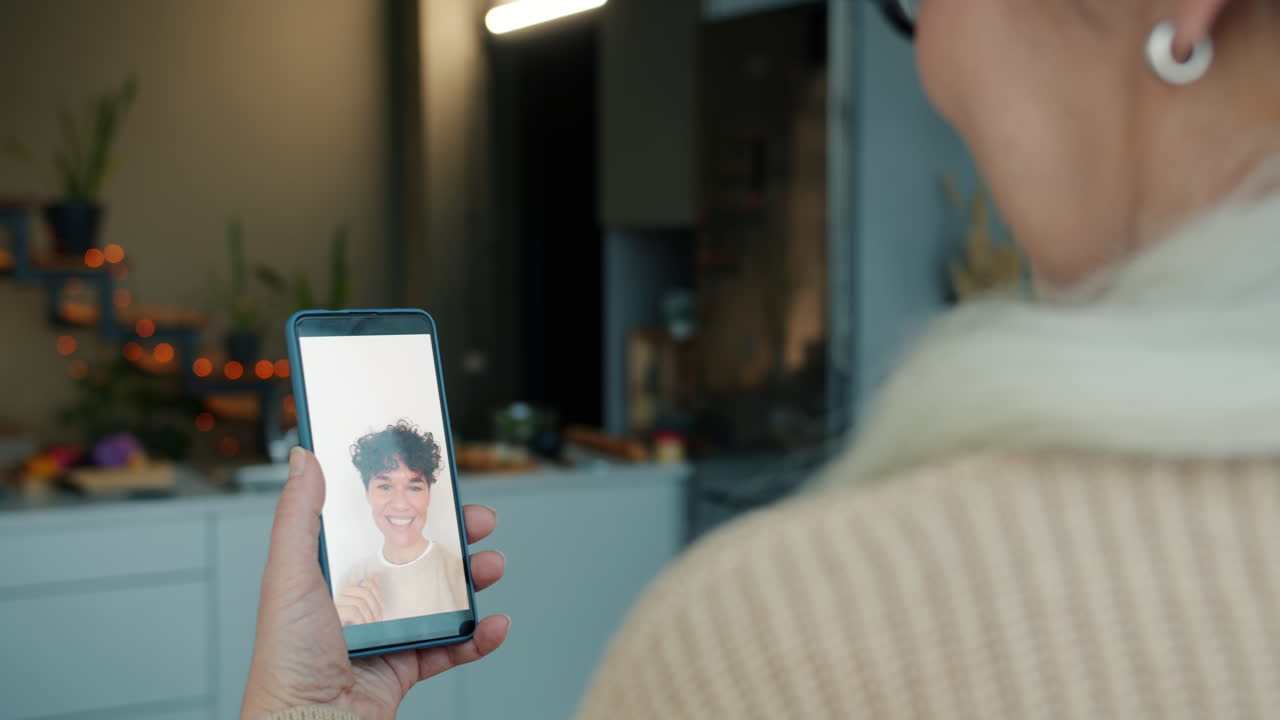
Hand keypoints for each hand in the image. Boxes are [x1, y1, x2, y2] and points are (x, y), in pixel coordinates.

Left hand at [241, 448, 508, 719]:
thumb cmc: (287, 660)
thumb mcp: (290, 575)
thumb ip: (299, 516)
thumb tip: (304, 458)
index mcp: (330, 576)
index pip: (375, 528)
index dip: (408, 505)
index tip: (436, 485)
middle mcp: (359, 602)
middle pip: (416, 559)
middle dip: (454, 538)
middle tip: (479, 521)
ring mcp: (385, 634)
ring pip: (440, 599)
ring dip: (472, 581)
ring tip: (492, 566)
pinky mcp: (405, 669)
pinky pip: (451, 648)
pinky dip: (479, 638)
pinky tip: (494, 624)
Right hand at [336, 575, 384, 625]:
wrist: (340, 648)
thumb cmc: (354, 628)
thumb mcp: (365, 610)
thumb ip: (370, 593)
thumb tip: (376, 576)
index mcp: (347, 593)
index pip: (366, 583)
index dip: (378, 593)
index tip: (382, 607)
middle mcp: (339, 596)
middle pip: (364, 592)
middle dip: (376, 606)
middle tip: (379, 619)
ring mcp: (334, 606)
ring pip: (360, 602)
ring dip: (370, 616)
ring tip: (371, 625)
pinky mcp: (333, 615)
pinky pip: (353, 612)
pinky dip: (362, 620)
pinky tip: (362, 627)